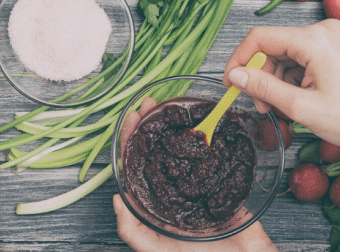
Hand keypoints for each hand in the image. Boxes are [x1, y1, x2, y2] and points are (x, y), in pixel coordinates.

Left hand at [115, 98, 278, 250]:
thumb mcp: (157, 251)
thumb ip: (133, 230)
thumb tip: (116, 197)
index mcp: (158, 203)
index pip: (139, 164)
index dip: (132, 139)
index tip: (132, 116)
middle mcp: (176, 190)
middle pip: (159, 149)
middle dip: (152, 124)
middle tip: (150, 102)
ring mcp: (199, 183)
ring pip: (184, 148)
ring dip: (176, 125)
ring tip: (170, 104)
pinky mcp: (223, 181)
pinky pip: (214, 155)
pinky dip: (207, 136)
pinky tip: (204, 121)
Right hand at [223, 19, 339, 153]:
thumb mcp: (301, 108)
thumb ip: (263, 88)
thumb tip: (235, 76)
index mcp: (314, 40)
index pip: (260, 38)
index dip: (240, 60)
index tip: (231, 83)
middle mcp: (322, 30)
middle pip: (272, 46)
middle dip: (260, 75)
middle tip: (259, 105)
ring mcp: (329, 37)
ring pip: (283, 54)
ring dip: (274, 79)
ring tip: (277, 107)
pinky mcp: (333, 47)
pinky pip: (298, 57)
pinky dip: (289, 78)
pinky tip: (292, 99)